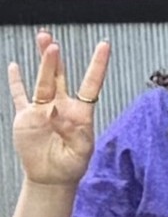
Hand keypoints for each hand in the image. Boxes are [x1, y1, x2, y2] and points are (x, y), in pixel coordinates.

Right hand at [7, 32, 106, 190]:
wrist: (51, 177)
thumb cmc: (72, 165)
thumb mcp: (81, 151)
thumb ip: (73, 132)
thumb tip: (54, 112)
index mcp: (81, 112)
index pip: (91, 83)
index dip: (98, 65)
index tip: (104, 45)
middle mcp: (62, 106)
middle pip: (60, 76)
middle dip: (55, 58)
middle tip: (51, 39)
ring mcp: (42, 109)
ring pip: (42, 81)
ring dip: (43, 63)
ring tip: (43, 42)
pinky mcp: (25, 117)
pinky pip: (20, 96)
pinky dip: (16, 81)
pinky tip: (14, 66)